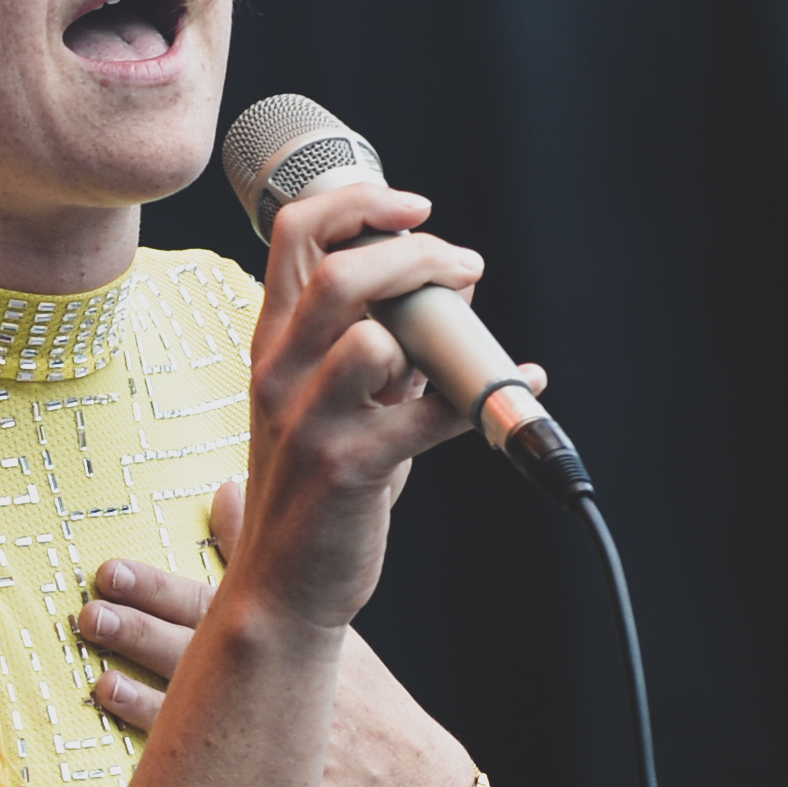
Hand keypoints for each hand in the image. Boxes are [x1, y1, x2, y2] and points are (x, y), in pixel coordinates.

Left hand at [86, 484, 481, 786]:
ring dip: (146, 695)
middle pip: (204, 652)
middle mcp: (287, 682)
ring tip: (98, 673)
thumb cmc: (368, 704)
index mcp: (292, 637)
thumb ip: (266, 558)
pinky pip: (227, 781)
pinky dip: (183, 763)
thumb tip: (224, 489)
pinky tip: (146, 755)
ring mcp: (288, 739)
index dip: (159, 590)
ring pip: (207, 713)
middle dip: (143, 631)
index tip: (110, 572)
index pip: (216, 605)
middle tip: (92, 612)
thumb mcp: (328, 623)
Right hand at [235, 177, 490, 631]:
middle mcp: (279, 372)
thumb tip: (451, 291)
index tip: (415, 208)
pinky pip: (428, 416)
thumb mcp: (333, 401)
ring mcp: (308, 421)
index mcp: (274, 342)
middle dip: (420, 255)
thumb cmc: (317, 487)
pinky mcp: (348, 469)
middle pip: (341, 272)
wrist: (284, 584)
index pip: (297, 232)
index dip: (361, 202)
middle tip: (466, 268)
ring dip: (436, 333)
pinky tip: (513, 392)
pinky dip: (482, 399)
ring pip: (372, 338)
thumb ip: (380, 345)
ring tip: (465, 349)